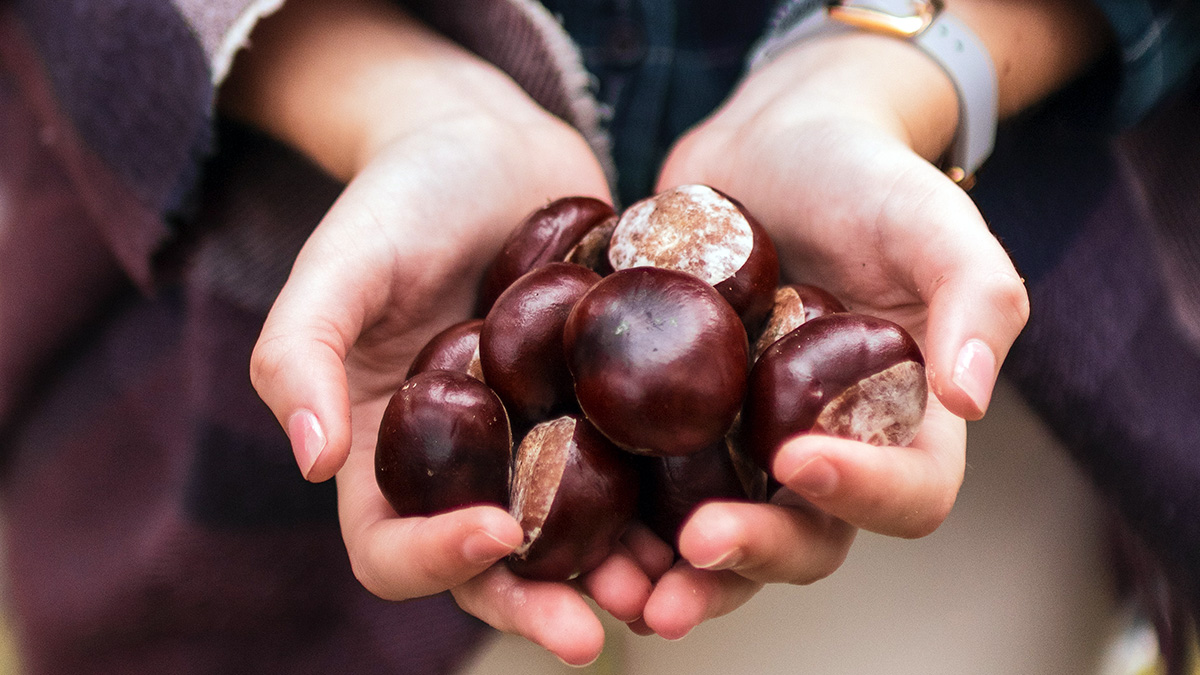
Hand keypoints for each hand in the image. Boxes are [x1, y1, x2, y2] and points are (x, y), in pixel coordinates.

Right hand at [235, 0, 650, 663]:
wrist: (488, 142)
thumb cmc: (398, 198)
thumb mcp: (338, 262)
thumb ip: (298, 351)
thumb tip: (306, 458)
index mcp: (385, 453)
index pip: (391, 543)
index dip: (435, 560)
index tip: (495, 533)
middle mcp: (467, 466)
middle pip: (495, 566)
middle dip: (542, 601)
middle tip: (598, 626)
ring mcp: (540, 441)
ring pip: (577, 534)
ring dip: (620, 570)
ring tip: (671, 584)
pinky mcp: (604, 406)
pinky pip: (637, 469)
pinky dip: (669, 498)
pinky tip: (714, 504)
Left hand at [638, 32, 1030, 637]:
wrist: (772, 142)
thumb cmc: (866, 175)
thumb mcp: (932, 219)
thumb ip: (979, 296)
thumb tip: (972, 399)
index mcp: (902, 423)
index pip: (908, 493)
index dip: (863, 495)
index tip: (798, 457)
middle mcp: (823, 449)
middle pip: (802, 539)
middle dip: (750, 558)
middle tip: (693, 554)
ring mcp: (744, 443)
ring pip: (717, 534)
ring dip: (672, 572)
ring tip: (619, 587)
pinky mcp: (675, 422)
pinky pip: (647, 484)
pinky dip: (614, 516)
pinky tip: (569, 527)